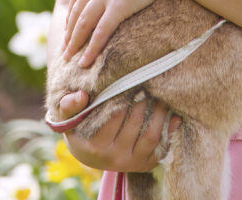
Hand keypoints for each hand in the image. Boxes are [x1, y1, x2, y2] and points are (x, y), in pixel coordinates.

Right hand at [58, 90, 181, 171]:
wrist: (89, 153)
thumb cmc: (79, 129)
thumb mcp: (68, 119)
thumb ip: (69, 106)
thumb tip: (81, 95)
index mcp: (95, 146)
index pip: (114, 115)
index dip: (123, 94)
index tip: (130, 77)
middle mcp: (114, 158)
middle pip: (135, 123)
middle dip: (143, 100)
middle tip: (149, 79)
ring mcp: (132, 163)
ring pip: (151, 135)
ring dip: (159, 112)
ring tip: (159, 93)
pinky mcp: (146, 164)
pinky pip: (162, 145)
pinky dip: (169, 128)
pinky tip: (173, 112)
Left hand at [63, 0, 173, 66]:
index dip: (72, 12)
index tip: (68, 25)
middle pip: (77, 11)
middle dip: (69, 31)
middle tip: (64, 48)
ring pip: (83, 23)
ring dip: (74, 43)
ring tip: (69, 58)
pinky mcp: (118, 6)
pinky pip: (100, 32)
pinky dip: (91, 48)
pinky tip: (85, 61)